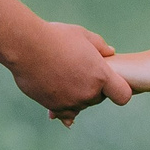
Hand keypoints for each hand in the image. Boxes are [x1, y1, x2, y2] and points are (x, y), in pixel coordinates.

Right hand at [10, 21, 131, 125]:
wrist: (26, 47)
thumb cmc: (55, 36)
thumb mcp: (82, 35)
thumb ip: (100, 46)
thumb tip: (111, 52)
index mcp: (101, 75)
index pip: (123, 95)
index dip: (119, 89)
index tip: (112, 84)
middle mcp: (89, 92)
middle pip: (99, 98)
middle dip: (94, 88)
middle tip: (80, 72)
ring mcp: (72, 102)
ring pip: (81, 105)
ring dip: (77, 96)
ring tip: (65, 78)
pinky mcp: (55, 107)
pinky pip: (66, 114)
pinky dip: (65, 109)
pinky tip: (63, 104)